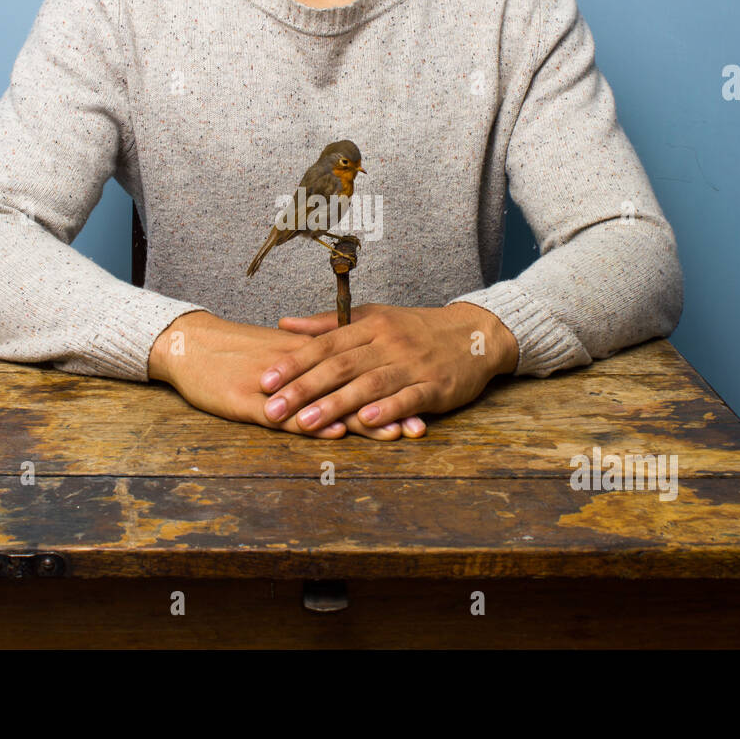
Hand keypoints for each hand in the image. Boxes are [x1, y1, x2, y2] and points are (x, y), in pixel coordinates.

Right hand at [147, 311, 414, 439]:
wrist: (190, 345)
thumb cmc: (234, 356)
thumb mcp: (276, 359)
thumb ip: (308, 368)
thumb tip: (339, 380)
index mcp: (307, 356)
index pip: (356, 372)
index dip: (388, 387)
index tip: (421, 399)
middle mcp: (300, 368)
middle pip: (351, 388)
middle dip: (387, 408)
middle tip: (420, 426)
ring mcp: (277, 386)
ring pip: (326, 403)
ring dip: (362, 420)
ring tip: (396, 434)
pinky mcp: (250, 403)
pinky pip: (287, 416)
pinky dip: (313, 425)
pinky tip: (336, 433)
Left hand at [259, 302, 518, 433]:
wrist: (474, 334)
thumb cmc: (415, 329)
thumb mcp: (373, 317)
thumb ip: (328, 324)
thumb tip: (284, 324)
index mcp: (370, 326)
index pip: (325, 344)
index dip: (294, 363)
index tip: (265, 380)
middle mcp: (388, 343)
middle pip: (341, 366)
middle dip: (304, 389)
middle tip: (273, 409)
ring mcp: (412, 365)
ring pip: (369, 384)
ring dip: (337, 404)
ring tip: (307, 422)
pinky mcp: (436, 387)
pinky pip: (409, 398)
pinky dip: (388, 410)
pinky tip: (367, 421)